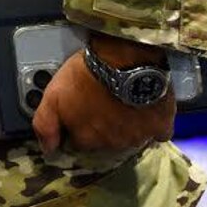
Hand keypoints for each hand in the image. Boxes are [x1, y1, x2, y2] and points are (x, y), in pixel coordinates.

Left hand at [31, 33, 174, 155]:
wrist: (124, 58)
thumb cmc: (86, 74)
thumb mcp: (53, 95)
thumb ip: (45, 124)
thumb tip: (47, 149)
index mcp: (86, 139)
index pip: (79, 141)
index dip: (78, 125)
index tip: (81, 109)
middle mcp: (112, 144)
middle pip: (104, 141)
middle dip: (101, 126)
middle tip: (100, 100)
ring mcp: (138, 137)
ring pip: (130, 137)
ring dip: (125, 124)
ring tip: (121, 99)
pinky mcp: (160, 127)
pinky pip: (157, 131)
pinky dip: (151, 123)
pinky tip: (145, 107)